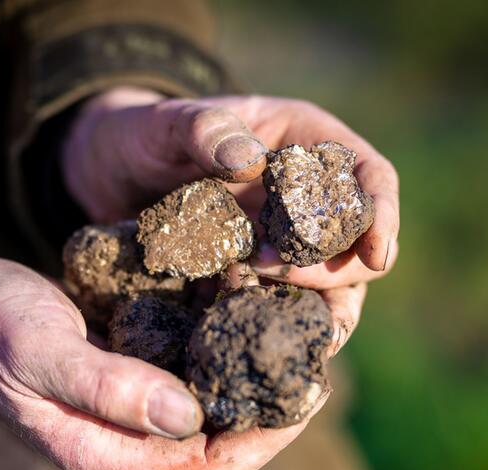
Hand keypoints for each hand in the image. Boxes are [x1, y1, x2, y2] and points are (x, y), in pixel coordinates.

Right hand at [0, 245, 366, 469]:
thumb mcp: (39, 354)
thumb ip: (108, 389)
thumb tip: (188, 415)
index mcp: (104, 450)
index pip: (207, 467)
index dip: (265, 438)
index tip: (306, 391)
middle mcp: (124, 434)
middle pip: (221, 442)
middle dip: (273, 408)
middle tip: (316, 354)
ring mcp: (127, 401)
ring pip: (211, 404)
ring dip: (254, 372)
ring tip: (296, 328)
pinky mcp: (127, 364)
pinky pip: (188, 366)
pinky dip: (223, 342)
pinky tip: (248, 303)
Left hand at [63, 87, 399, 288]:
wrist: (106, 173)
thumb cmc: (143, 134)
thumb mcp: (165, 123)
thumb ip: (203, 129)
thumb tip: (251, 160)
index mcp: (305, 143)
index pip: (370, 178)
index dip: (381, 216)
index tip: (376, 255)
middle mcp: (304, 198)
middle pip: (354, 244)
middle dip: (331, 269)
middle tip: (277, 273)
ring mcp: (280, 242)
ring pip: (324, 288)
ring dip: (306, 307)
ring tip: (266, 317)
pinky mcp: (250, 278)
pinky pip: (275, 307)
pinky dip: (264, 321)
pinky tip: (236, 330)